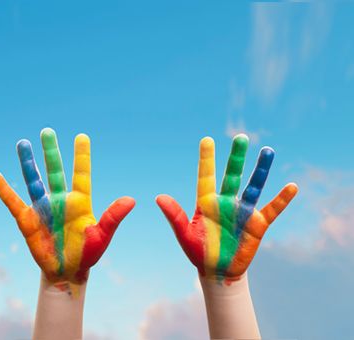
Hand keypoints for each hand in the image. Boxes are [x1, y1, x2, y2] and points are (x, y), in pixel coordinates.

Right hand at [0, 128, 134, 297]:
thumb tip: (131, 200)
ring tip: (23, 143)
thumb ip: (113, 217)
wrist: (67, 272)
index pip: (81, 174)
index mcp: (80, 202)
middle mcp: (60, 200)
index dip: (81, 156)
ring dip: (28, 163)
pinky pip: (13, 202)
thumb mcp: (102, 236)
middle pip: (55, 171)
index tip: (81, 136)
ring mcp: (43, 208)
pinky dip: (4, 189)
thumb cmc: (87, 253)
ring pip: (34, 181)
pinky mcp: (27, 220)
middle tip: (47, 131)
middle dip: (51, 152)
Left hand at [156, 134, 296, 284]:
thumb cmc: (198, 251)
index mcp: (206, 202)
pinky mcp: (257, 224)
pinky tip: (292, 186)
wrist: (217, 271)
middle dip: (236, 157)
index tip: (207, 139)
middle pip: (232, 175)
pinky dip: (281, 199)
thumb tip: (158, 197)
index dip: (206, 159)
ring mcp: (242, 212)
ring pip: (253, 186)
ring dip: (261, 170)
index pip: (206, 176)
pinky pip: (272, 209)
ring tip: (268, 151)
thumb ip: (175, 216)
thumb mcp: (184, 234)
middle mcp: (226, 202)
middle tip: (241, 137)